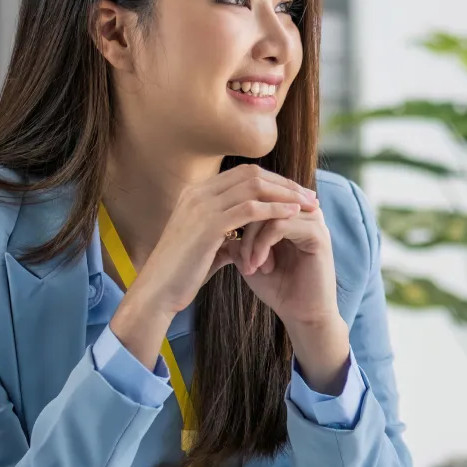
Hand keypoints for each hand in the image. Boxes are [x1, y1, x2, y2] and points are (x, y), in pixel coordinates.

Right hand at [111, 165, 317, 367]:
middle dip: (285, 183)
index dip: (274, 181)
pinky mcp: (208, 225)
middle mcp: (198, 193)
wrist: (156, 293)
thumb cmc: (181, 274)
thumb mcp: (207, 247)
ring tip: (309, 205)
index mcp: (197, 194)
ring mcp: (202, 206)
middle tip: (310, 196)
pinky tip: (293, 215)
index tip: (297, 194)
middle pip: (252, 174)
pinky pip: (250, 209)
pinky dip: (274, 210)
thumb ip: (226, 236)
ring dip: (286, 194)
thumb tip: (245, 240)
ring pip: (254, 187)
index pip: (244, 174)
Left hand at [234, 201, 350, 389]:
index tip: (228, 247)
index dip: (238, 217)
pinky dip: (263, 245)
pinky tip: (259, 266)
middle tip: (238, 257)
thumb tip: (217, 220)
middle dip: (243, 227)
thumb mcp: (249, 259)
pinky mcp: (318, 234)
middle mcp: (303, 212)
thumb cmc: (279, 288)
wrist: (303, 316)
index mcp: (289, 213)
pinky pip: (281, 225)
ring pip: (270, 211)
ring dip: (252, 239)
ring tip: (249, 265)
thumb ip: (236, 238)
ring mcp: (313, 221)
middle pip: (263, 199)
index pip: (257, 195)